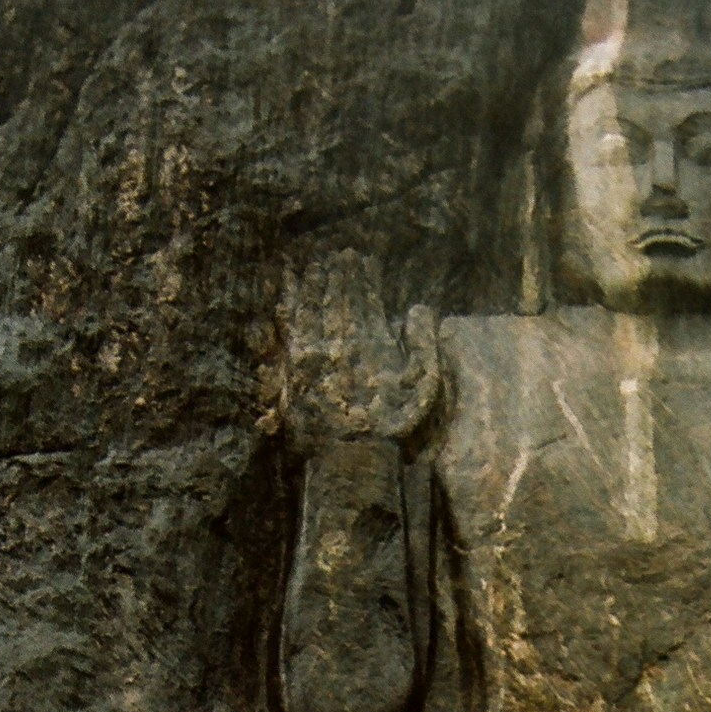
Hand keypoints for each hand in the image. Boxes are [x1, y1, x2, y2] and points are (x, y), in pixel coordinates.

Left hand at [276, 250, 439, 450]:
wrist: (350, 458)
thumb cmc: (392, 424)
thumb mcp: (423, 387)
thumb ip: (423, 344)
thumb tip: (419, 309)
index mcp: (371, 339)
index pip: (364, 296)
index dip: (362, 274)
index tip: (362, 257)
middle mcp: (339, 338)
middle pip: (336, 295)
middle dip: (337, 271)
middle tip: (338, 254)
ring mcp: (313, 352)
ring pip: (311, 304)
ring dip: (313, 280)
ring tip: (315, 263)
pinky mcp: (294, 366)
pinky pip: (289, 324)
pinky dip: (288, 302)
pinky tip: (287, 288)